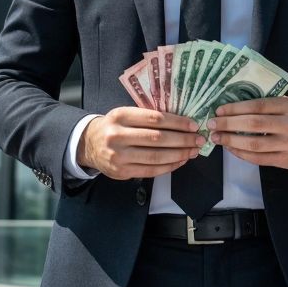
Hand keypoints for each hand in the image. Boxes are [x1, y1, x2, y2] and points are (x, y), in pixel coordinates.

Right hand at [78, 107, 202, 179]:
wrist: (89, 145)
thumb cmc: (114, 127)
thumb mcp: (124, 115)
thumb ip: (146, 117)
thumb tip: (181, 122)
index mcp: (120, 116)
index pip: (155, 118)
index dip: (177, 122)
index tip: (193, 125)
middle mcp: (118, 135)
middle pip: (158, 138)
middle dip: (182, 139)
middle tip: (198, 139)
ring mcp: (119, 156)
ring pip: (156, 156)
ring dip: (179, 154)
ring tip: (192, 151)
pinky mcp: (122, 172)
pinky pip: (151, 170)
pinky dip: (169, 166)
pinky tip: (180, 161)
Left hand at [208, 97, 287, 168]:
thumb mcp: (287, 103)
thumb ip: (265, 106)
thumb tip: (231, 110)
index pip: (257, 106)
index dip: (236, 108)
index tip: (219, 110)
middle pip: (253, 125)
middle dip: (228, 124)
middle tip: (212, 124)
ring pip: (254, 144)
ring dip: (231, 140)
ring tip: (217, 137)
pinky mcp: (286, 161)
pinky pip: (259, 159)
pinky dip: (241, 153)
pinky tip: (230, 148)